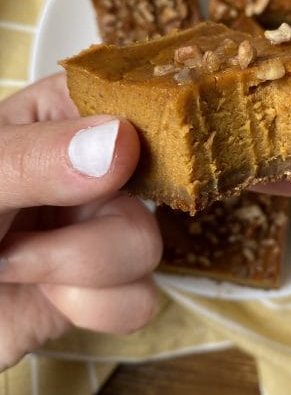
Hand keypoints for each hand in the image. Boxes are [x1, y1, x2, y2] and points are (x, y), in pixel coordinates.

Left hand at [0, 73, 161, 370]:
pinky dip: (94, 307)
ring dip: (83, 271)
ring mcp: (102, 227)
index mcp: (62, 121)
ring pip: (149, 245)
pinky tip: (50, 298)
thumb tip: (120, 141)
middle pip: (153, 184)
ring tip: (20, 267)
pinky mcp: (107, 281)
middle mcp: (95, 171)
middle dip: (92, 228)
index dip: (144, 127)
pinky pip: (141, 296)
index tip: (118, 165)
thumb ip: (35, 158)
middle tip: (26, 236)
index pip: (133, 100)